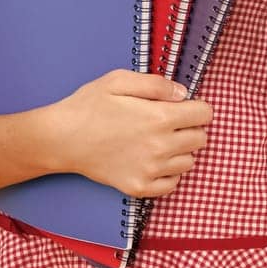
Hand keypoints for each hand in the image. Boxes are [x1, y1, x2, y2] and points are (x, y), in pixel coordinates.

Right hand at [48, 69, 212, 199]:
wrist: (61, 139)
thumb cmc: (88, 106)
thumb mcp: (118, 80)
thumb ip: (156, 84)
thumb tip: (182, 93)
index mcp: (160, 117)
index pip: (204, 114)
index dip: (196, 107)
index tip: (182, 106)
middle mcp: (161, 147)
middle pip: (201, 139)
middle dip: (190, 127)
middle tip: (168, 122)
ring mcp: (151, 171)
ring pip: (189, 162)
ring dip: (181, 150)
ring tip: (158, 140)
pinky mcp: (140, 188)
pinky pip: (173, 183)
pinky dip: (169, 172)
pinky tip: (152, 160)